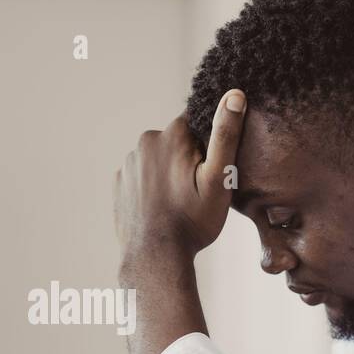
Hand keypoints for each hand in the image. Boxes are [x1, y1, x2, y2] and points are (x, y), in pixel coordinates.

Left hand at [113, 90, 246, 262]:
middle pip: (177, 141)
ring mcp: (129, 163)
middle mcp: (145, 142)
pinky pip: (143, 177)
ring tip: (181, 203)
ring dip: (170, 173)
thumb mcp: (219, 179)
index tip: (212, 168)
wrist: (155, 257)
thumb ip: (225, 134)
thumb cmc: (192, 221)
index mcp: (171, 135)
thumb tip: (234, 95)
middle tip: (199, 190)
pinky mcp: (119, 183)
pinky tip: (163, 208)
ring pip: (159, 159)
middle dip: (190, 159)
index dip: (209, 144)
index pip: (197, 122)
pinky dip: (153, 187)